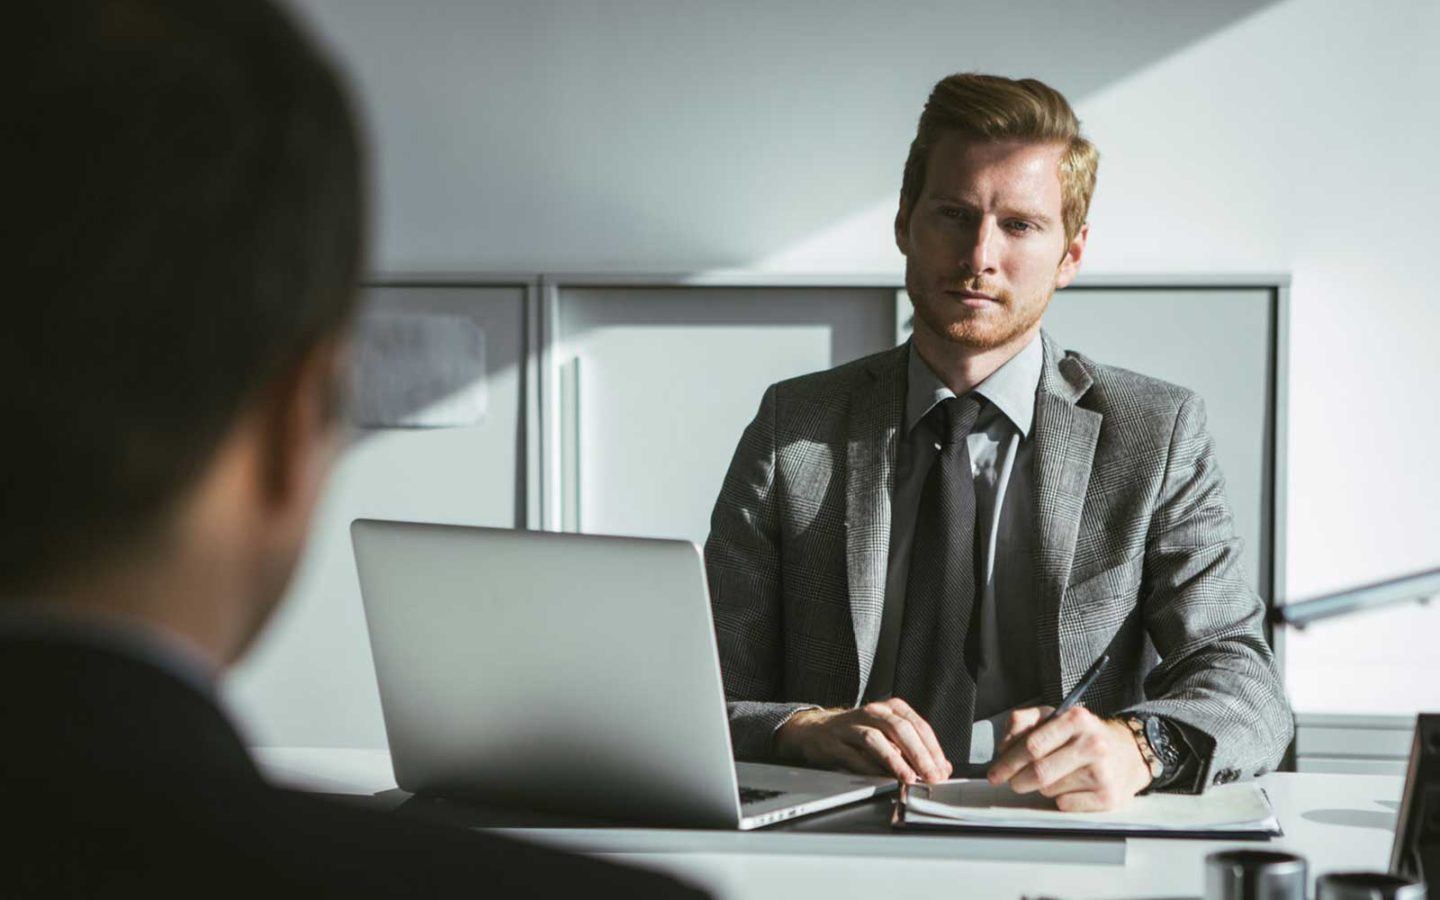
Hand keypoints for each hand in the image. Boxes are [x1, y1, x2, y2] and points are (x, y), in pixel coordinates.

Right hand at [774, 698, 952, 783]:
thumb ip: (915, 749)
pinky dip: (869, 768)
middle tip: (931, 775)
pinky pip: (852, 755)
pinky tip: (881, 778)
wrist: (817, 730)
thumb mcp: (889, 735)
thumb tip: (942, 768)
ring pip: (876, 738)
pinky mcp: (833, 742)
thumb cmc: (858, 733)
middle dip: (918, 754)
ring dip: (895, 759)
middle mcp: (872, 712)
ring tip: (908, 777)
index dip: (932, 748)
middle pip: (899, 729)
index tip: (941, 769)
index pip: (918, 725)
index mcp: (890, 708)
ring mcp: (851, 726)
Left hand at [986, 705, 1151, 810]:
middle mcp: (1092, 744)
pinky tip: (1071, 787)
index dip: (1008, 762)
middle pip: (1039, 772)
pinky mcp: (1108, 797)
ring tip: (1057, 775)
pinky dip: (1060, 800)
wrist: (1128, 753)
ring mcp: (1102, 772)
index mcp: (1076, 719)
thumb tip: (1003, 748)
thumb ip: (1022, 723)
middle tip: (1013, 782)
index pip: (1032, 745)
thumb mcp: (1053, 717)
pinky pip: (1065, 805)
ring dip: (1043, 787)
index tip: (996, 773)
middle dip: (1018, 780)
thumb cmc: (1083, 735)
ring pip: (1050, 790)